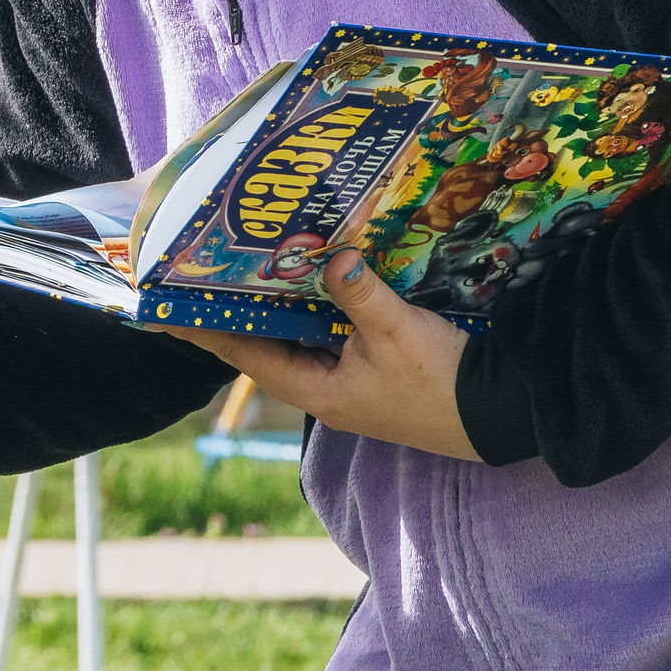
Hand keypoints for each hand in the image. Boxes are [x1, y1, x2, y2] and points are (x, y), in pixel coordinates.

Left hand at [169, 250, 480, 460]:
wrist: (503, 413)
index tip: (167, 312)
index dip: (207, 331)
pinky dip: (317, 314)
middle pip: (268, 347)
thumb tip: (332, 256)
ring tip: (249, 273)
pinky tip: (313, 285)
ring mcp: (351, 387)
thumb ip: (359, 293)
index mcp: (317, 392)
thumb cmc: (445, 382)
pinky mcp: (376, 375)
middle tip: (206, 278)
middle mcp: (326, 393)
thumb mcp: (397, 332)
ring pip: (300, 342)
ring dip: (279, 310)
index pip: (246, 355)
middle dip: (240, 314)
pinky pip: (331, 340)